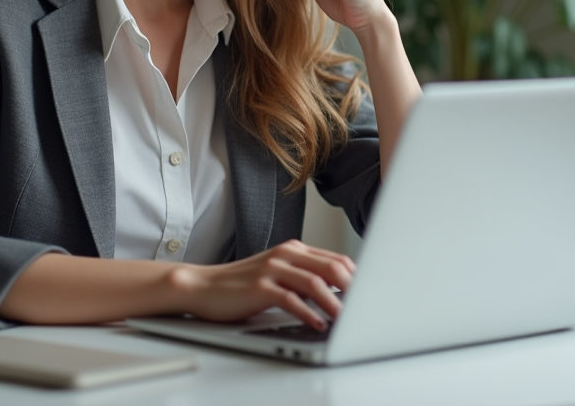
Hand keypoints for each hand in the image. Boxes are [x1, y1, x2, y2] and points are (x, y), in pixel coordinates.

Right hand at [168, 240, 354, 329]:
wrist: (203, 285)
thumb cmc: (242, 284)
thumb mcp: (278, 274)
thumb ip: (304, 277)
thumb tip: (340, 294)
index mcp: (294, 249)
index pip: (336, 259)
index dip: (357, 278)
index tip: (371, 295)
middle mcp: (286, 255)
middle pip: (331, 267)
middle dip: (353, 289)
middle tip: (367, 308)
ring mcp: (272, 269)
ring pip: (314, 282)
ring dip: (335, 303)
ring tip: (347, 321)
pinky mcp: (260, 287)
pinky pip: (291, 300)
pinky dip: (308, 313)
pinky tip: (318, 325)